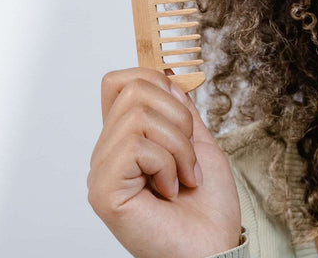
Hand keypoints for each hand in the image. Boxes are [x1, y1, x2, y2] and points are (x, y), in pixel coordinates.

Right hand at [88, 67, 241, 257]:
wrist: (214, 247)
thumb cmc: (208, 207)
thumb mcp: (200, 144)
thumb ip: (180, 111)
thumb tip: (165, 77)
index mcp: (127, 140)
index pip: (120, 82)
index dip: (155, 83)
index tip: (183, 116)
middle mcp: (108, 153)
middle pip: (134, 89)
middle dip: (178, 119)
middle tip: (188, 159)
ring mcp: (103, 172)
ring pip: (139, 116)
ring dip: (178, 147)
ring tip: (182, 178)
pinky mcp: (104, 190)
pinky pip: (137, 146)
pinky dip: (168, 165)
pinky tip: (169, 191)